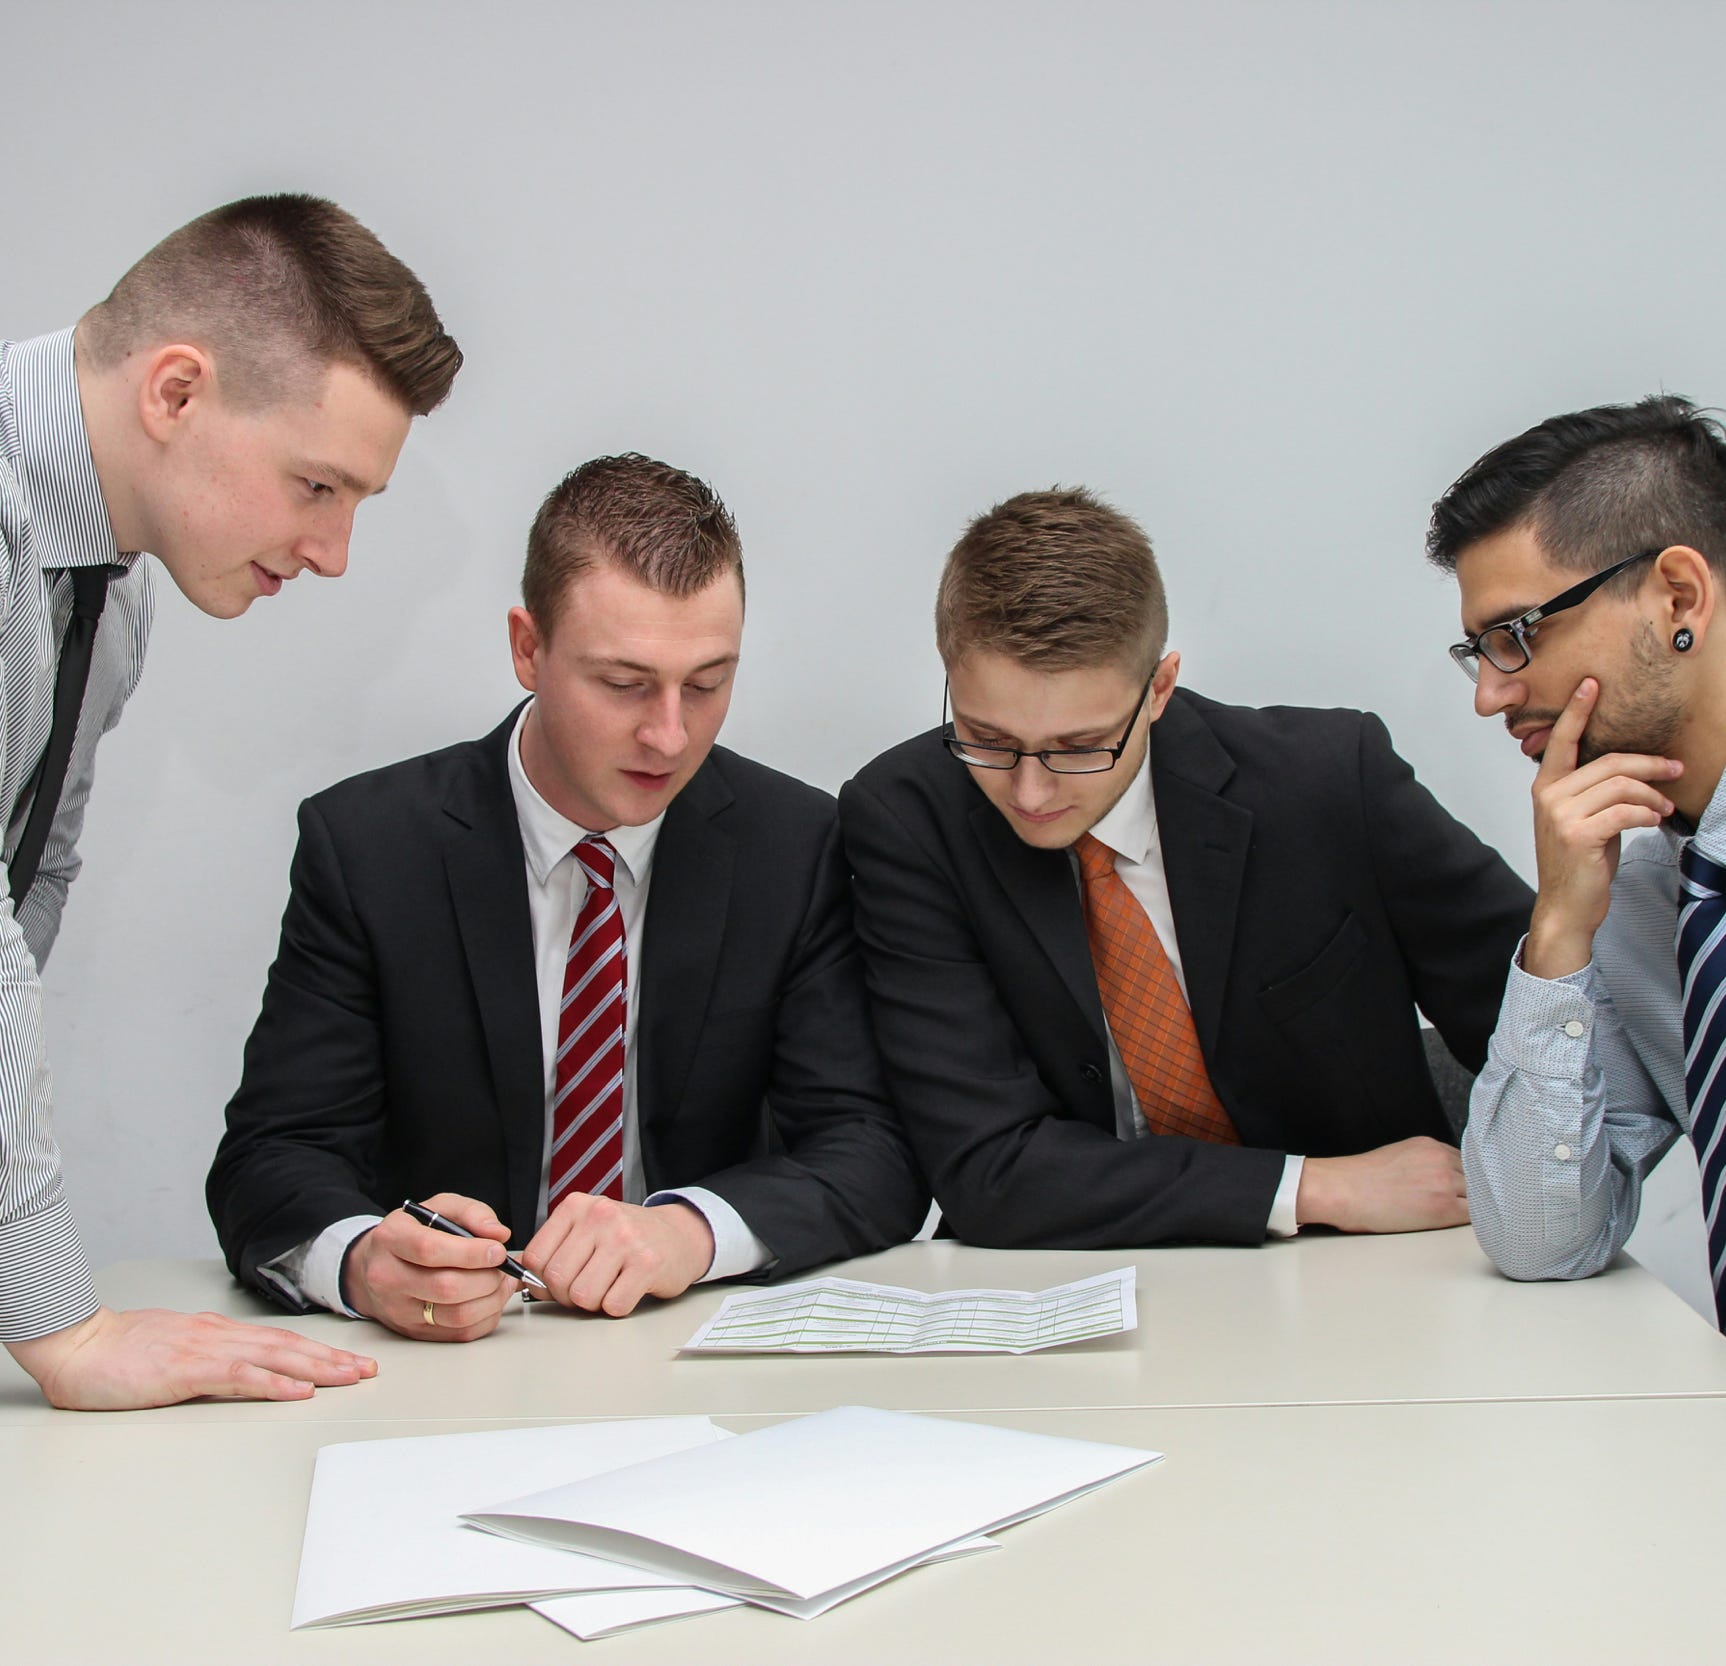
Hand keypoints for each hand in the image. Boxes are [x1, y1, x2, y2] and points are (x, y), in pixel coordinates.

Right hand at [6, 1306, 376, 1409]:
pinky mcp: (187, 1370)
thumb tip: (238, 1373)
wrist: (79, 1345)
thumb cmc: (119, 1352)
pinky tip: (299, 1391)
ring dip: (318, 1369)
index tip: (349, 1362)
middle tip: (367, 1372)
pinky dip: (275, 1384)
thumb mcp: (174, 1353)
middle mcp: (220, 1336)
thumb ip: (208, 1360)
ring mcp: (206, 1351)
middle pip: (288, 1347)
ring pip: (275, 1358)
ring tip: (350, 1378)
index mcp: (218, 1333)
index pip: (280, 1342)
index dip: (318, 1352)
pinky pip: (240, 1377)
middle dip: (332, 1360)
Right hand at [343, 1192, 519, 1342]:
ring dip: (492, 1299)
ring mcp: (399, 1310)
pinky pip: (460, 1333)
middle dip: (487, 1277)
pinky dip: (487, 1317)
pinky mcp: (414, 1331)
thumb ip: (471, 1213)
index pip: (430, 1250)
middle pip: (446, 1287)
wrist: (376, 1265)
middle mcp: (388, 1277)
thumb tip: (499, 1234)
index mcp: (391, 1239)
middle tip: (503, 1267)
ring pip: (457, 1315)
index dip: (471, 1252)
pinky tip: (492, 1299)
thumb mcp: (439, 1208)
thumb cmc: (413, 1233)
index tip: (497, 1250)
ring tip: (502, 1282)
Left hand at [523, 1196, 714, 1316]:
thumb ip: (556, 1251)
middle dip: (568, 1296)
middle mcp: (600, 1216)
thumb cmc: (627, 1238)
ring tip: (609, 1287)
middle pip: (557, 1279)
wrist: (679, 1235)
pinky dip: (618, 1307)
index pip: (534, 1257)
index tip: (560, 1281)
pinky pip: (613, 1305)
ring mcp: (625, 1238)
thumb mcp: (587, 1230)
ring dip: (594, 1303)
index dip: (543, 1280)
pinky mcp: (648, 1263)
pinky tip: (628, 1288)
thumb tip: (526, 1284)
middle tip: (588, 1287)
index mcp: (577, 1206)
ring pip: (582, 1296)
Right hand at [1294, 1136, 1468, 1232]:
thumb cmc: (1360, 1180)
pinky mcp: (1444, 1207)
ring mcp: (1444, 1181)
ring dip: (1474, 1207)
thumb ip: (1424, 1163)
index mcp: (1428, 1145)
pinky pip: (1476, 1215)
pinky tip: (1464, 1226)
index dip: (1466, 1178)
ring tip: (1462, 1219)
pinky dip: (1476, 1221)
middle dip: (1472, 1192)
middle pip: (1477, 1177)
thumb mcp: (1397, 1157)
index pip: (1465, 1161)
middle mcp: (1440, 1158)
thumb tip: (1440, 1181)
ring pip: (1480, 1195)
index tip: (1463, 1190)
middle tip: (1463, 1207)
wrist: (1343, 1191)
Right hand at [1523, 677, 1680, 978]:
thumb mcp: (1583, 819)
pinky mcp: (1579, 834)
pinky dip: (1646, 813)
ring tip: (1665, 807)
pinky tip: (1653, 819)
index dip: (1577, 711)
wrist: (1566, 904)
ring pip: (1621, 785)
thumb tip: (1635, 771)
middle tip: (1676, 767)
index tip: (1591, 685)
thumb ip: (1595, 792)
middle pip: (1609, 762)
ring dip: (1653, 794)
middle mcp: (1549, 795)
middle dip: (1650, 764)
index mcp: (1546, 786)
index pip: (1562, 741)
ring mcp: (1560, 814)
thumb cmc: (1579, 862)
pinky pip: (1625, 810)